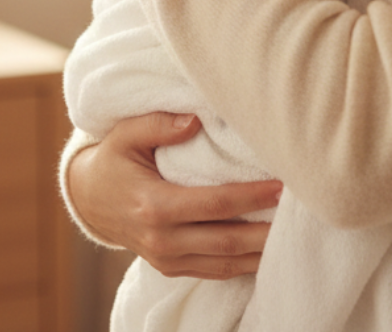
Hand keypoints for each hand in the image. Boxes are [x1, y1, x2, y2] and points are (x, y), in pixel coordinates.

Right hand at [69, 113, 280, 278]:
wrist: (90, 199)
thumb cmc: (114, 159)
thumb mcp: (126, 134)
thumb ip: (158, 124)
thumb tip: (196, 120)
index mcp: (154, 205)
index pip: (214, 205)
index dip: (250, 197)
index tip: (281, 186)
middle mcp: (162, 240)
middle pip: (226, 240)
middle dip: (267, 230)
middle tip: (301, 214)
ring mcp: (166, 259)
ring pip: (225, 263)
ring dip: (261, 252)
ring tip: (294, 235)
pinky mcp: (171, 268)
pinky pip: (215, 271)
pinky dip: (244, 264)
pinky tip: (268, 250)